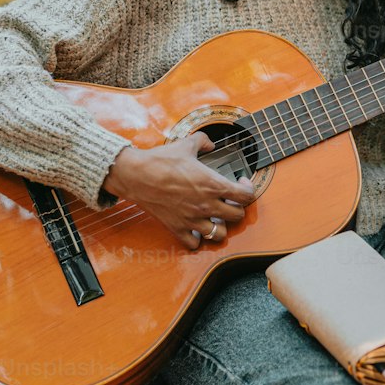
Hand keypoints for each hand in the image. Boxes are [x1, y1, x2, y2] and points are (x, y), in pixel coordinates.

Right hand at [102, 131, 254, 250]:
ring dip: (220, 226)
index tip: (241, 183)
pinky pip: (195, 243)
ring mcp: (192, 219)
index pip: (246, 196)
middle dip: (236, 207)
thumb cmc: (161, 160)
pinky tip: (196, 228)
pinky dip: (198, 238)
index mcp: (213, 184)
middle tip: (229, 200)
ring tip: (215, 217)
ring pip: (219, 234)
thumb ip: (203, 141)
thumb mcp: (186, 144)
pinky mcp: (177, 228)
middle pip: (237, 216)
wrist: (136, 175)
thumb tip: (209, 143)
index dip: (248, 188)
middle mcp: (206, 205)